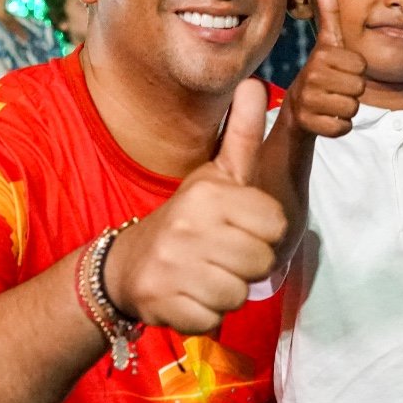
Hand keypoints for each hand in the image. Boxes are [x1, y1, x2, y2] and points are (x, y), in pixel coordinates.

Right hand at [101, 80, 287, 334]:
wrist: (127, 265)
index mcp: (209, 193)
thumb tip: (256, 82)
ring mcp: (173, 267)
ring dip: (227, 292)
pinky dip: (205, 315)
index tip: (239, 228)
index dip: (264, 231)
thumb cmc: (188, 218)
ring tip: (205, 275)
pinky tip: (189, 296)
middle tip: (222, 255)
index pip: (276, 223)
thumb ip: (242, 132)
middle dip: (248, 265)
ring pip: (239, 294)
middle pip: (262, 262)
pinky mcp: (163, 304)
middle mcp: (189, 227)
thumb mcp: (215, 174)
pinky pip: (212, 319)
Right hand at [283, 0, 365, 137]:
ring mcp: (309, 101)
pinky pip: (343, 127)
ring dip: (347, 109)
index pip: (361, 66)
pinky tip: (328, 117)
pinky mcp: (309, 123)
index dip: (356, 71)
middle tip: (336, 89)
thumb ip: (329, 18)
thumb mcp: (326, 45)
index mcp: (321, 56)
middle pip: (358, 88)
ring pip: (352, 108)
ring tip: (332, 102)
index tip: (340, 71)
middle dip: (352, 91)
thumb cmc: (319, 72)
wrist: (296, 107)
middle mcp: (312, 76)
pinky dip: (340, 126)